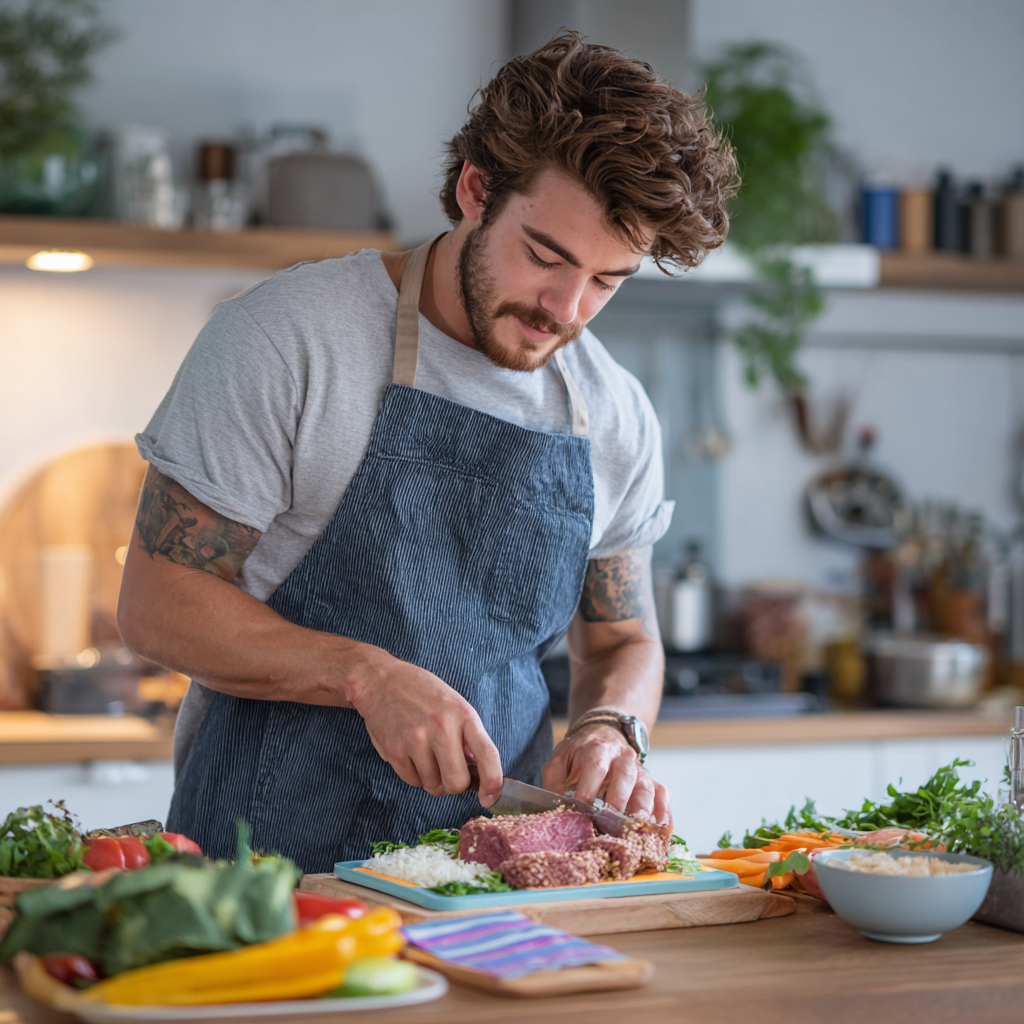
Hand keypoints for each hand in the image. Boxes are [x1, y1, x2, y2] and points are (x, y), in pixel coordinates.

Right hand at [348, 653, 503, 805]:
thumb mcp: (454, 705)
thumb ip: (467, 737)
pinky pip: (413, 782)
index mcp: (463, 714)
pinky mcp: (394, 750)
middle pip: (457, 783)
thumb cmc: (422, 693)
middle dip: (455, 785)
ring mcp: (416, 739)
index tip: (491, 797)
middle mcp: (441, 727)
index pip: (488, 754)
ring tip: (427, 755)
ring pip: (434, 786)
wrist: (382, 681)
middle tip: (449, 772)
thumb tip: (478, 772)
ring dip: (433, 779)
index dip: (493, 783)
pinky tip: (412, 754)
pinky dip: (415, 776)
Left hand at [542, 723, 670, 825]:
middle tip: (612, 820)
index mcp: (597, 749)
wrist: (603, 735)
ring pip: (646, 785)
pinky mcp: (650, 781)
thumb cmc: (579, 754)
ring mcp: (638, 770)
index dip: (590, 785)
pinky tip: (661, 827)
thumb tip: (554, 803)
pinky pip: (662, 793)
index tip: (583, 806)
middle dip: (620, 797)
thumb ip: (554, 779)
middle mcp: (622, 758)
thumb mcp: (560, 758)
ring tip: (638, 826)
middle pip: (625, 774)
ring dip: (644, 806)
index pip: (595, 765)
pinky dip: (664, 810)